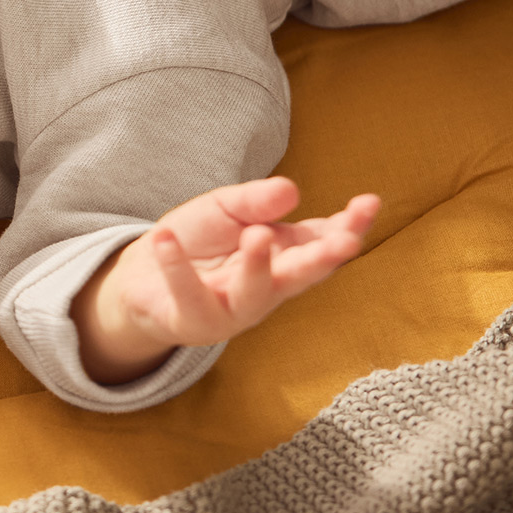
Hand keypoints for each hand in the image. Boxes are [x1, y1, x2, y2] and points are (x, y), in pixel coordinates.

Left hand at [71, 178, 380, 384]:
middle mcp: (267, 287)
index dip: (348, 226)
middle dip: (325, 259)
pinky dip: (175, 267)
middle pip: (303, 275)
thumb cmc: (198, 242)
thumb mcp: (226, 209)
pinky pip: (187, 295)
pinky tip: (164, 238)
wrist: (143, 278)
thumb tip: (291, 191)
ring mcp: (233, 309)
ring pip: (253, 293)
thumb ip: (255, 201)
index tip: (369, 204)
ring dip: (258, 266)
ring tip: (257, 235)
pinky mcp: (193, 321)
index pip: (324, 242)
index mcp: (284, 255)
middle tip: (346, 242)